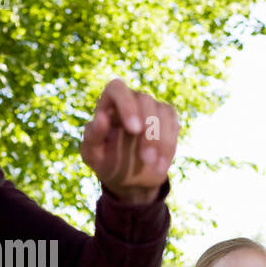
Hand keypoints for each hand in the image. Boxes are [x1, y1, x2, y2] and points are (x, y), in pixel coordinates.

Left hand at [80, 79, 176, 198]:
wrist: (125, 177)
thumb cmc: (104, 161)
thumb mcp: (93, 154)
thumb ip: (93, 136)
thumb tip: (101, 117)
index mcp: (108, 103)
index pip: (117, 89)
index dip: (127, 105)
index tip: (135, 130)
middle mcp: (131, 99)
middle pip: (144, 100)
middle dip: (148, 130)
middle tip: (147, 158)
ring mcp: (150, 107)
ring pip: (162, 111)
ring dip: (161, 140)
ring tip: (154, 165)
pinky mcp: (167, 118)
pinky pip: (172, 123)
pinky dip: (168, 145)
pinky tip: (161, 165)